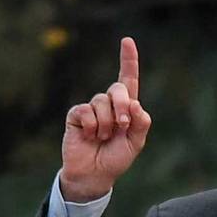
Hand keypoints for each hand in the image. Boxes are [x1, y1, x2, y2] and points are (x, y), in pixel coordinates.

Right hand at [59, 37, 152, 201]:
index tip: (127, 41)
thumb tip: (135, 102)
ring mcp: (91, 109)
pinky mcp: (76, 116)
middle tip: (123, 126)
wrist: (95, 175)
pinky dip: (92, 127)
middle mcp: (108, 104)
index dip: (128, 61)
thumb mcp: (136, 143)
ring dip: (107, 124)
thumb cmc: (116, 158)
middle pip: (118, 89)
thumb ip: (141, 122)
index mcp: (126, 108)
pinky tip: (90, 137)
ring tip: (103, 138)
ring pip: (102, 102)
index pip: (128, 80)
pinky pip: (86, 112)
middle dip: (123, 106)